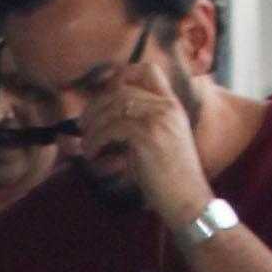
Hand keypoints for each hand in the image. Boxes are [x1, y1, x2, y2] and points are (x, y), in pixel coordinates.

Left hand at [75, 41, 211, 229]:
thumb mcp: (158, 144)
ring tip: (87, 145)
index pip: (149, 71)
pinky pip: (111, 128)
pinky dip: (96, 141)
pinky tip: (93, 154)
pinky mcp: (146, 136)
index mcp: (172, 105)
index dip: (123, 74)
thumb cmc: (171, 180)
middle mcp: (166, 107)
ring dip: (94, 126)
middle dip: (96, 106)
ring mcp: (158, 119)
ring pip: (114, 107)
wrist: (187, 199)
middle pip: (122, 90)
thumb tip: (103, 124)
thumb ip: (137, 128)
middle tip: (83, 124)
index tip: (105, 92)